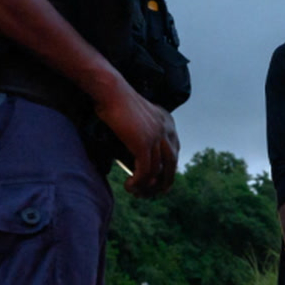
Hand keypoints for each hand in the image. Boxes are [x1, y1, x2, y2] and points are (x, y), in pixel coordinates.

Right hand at [94, 81, 180, 196]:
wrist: (110, 90)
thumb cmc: (115, 99)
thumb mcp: (135, 113)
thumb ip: (142, 126)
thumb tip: (135, 140)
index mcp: (166, 121)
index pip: (175, 149)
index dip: (171, 167)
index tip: (164, 179)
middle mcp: (165, 129)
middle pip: (172, 163)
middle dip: (166, 181)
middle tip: (158, 193)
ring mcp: (156, 136)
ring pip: (158, 170)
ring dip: (148, 186)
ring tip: (138, 193)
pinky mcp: (143, 143)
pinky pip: (146, 171)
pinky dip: (139, 182)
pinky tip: (129, 186)